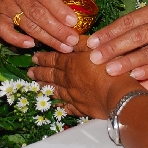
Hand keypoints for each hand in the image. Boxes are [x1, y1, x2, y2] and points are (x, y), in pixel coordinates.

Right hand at [0, 0, 90, 52]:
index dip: (58, 9)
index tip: (74, 22)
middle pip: (36, 12)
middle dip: (56, 29)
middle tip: (73, 41)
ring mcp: (4, 3)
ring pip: (25, 24)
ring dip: (46, 38)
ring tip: (64, 47)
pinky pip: (4, 31)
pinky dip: (16, 40)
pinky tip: (32, 45)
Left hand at [28, 39, 142, 118]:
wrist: (118, 95)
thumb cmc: (109, 69)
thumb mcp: (97, 49)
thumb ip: (82, 43)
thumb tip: (70, 39)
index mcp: (71, 64)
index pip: (54, 59)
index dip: (43, 58)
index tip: (34, 58)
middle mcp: (69, 80)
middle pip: (52, 75)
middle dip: (40, 72)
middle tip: (29, 72)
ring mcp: (73, 95)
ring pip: (56, 90)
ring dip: (46, 87)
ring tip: (37, 86)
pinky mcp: (81, 108)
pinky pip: (67, 106)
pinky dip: (61, 105)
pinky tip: (57, 105)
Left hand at [85, 0, 147, 79]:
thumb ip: (143, 20)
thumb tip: (113, 35)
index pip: (129, 21)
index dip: (109, 32)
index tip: (92, 42)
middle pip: (136, 36)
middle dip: (113, 48)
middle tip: (94, 58)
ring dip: (127, 62)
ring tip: (109, 70)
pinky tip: (135, 75)